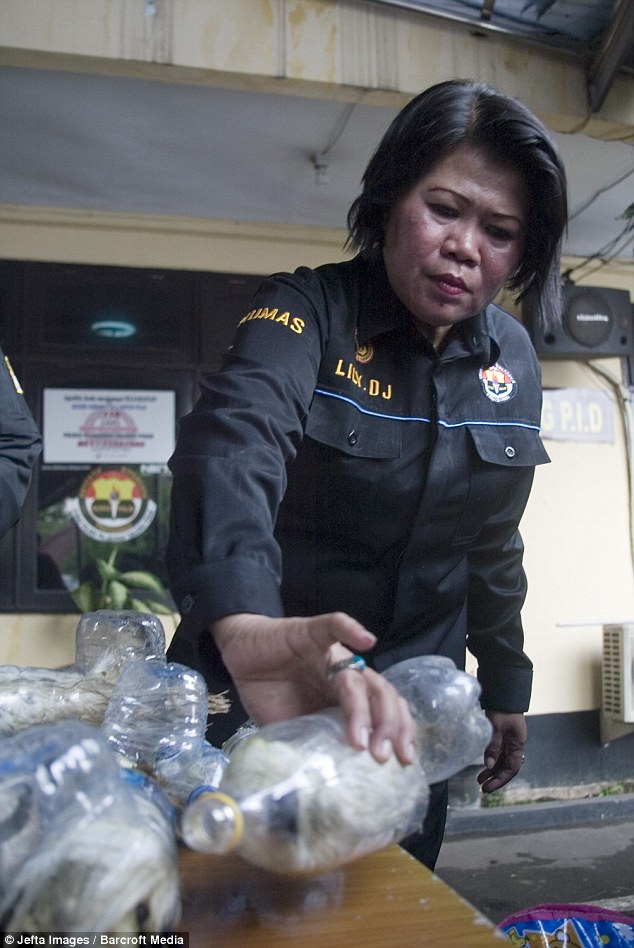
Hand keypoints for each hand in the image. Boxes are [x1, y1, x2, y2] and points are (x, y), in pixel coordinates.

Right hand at [211, 612, 415, 765]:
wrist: (240, 654)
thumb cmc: (269, 692)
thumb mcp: (289, 730)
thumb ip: (306, 747)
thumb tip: (316, 788)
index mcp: (347, 698)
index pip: (385, 712)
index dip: (399, 734)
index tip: (404, 763)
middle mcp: (345, 674)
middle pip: (381, 695)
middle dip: (388, 726)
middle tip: (384, 757)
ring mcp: (330, 653)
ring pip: (357, 675)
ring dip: (363, 706)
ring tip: (361, 737)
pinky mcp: (309, 633)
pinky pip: (333, 626)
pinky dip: (350, 629)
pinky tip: (366, 639)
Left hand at [477, 711, 526, 793]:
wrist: (503, 693)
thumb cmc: (503, 709)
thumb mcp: (496, 728)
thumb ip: (493, 746)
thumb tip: (488, 765)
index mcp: (518, 744)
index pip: (511, 768)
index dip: (501, 779)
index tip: (489, 787)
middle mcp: (514, 745)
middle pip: (506, 767)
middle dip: (495, 779)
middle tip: (483, 789)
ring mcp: (508, 742)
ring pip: (501, 761)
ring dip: (491, 771)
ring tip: (479, 781)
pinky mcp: (502, 737)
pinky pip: (497, 754)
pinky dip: (490, 761)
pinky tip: (483, 768)